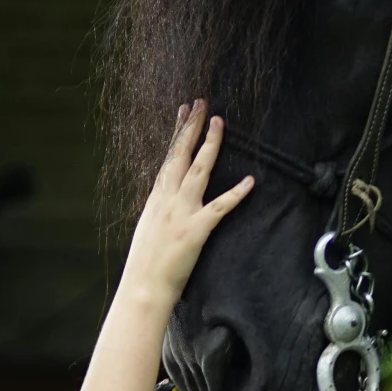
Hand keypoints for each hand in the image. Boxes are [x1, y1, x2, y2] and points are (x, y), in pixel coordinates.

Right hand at [123, 100, 253, 304]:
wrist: (142, 287)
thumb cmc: (145, 263)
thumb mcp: (148, 227)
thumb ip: (159, 208)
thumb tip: (166, 194)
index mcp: (156, 198)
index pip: (169, 158)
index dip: (178, 133)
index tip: (183, 112)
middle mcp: (167, 199)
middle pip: (181, 155)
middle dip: (191, 127)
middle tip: (200, 103)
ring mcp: (181, 212)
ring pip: (199, 171)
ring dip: (209, 145)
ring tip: (219, 122)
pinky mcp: (196, 230)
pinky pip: (219, 208)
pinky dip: (235, 194)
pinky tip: (249, 181)